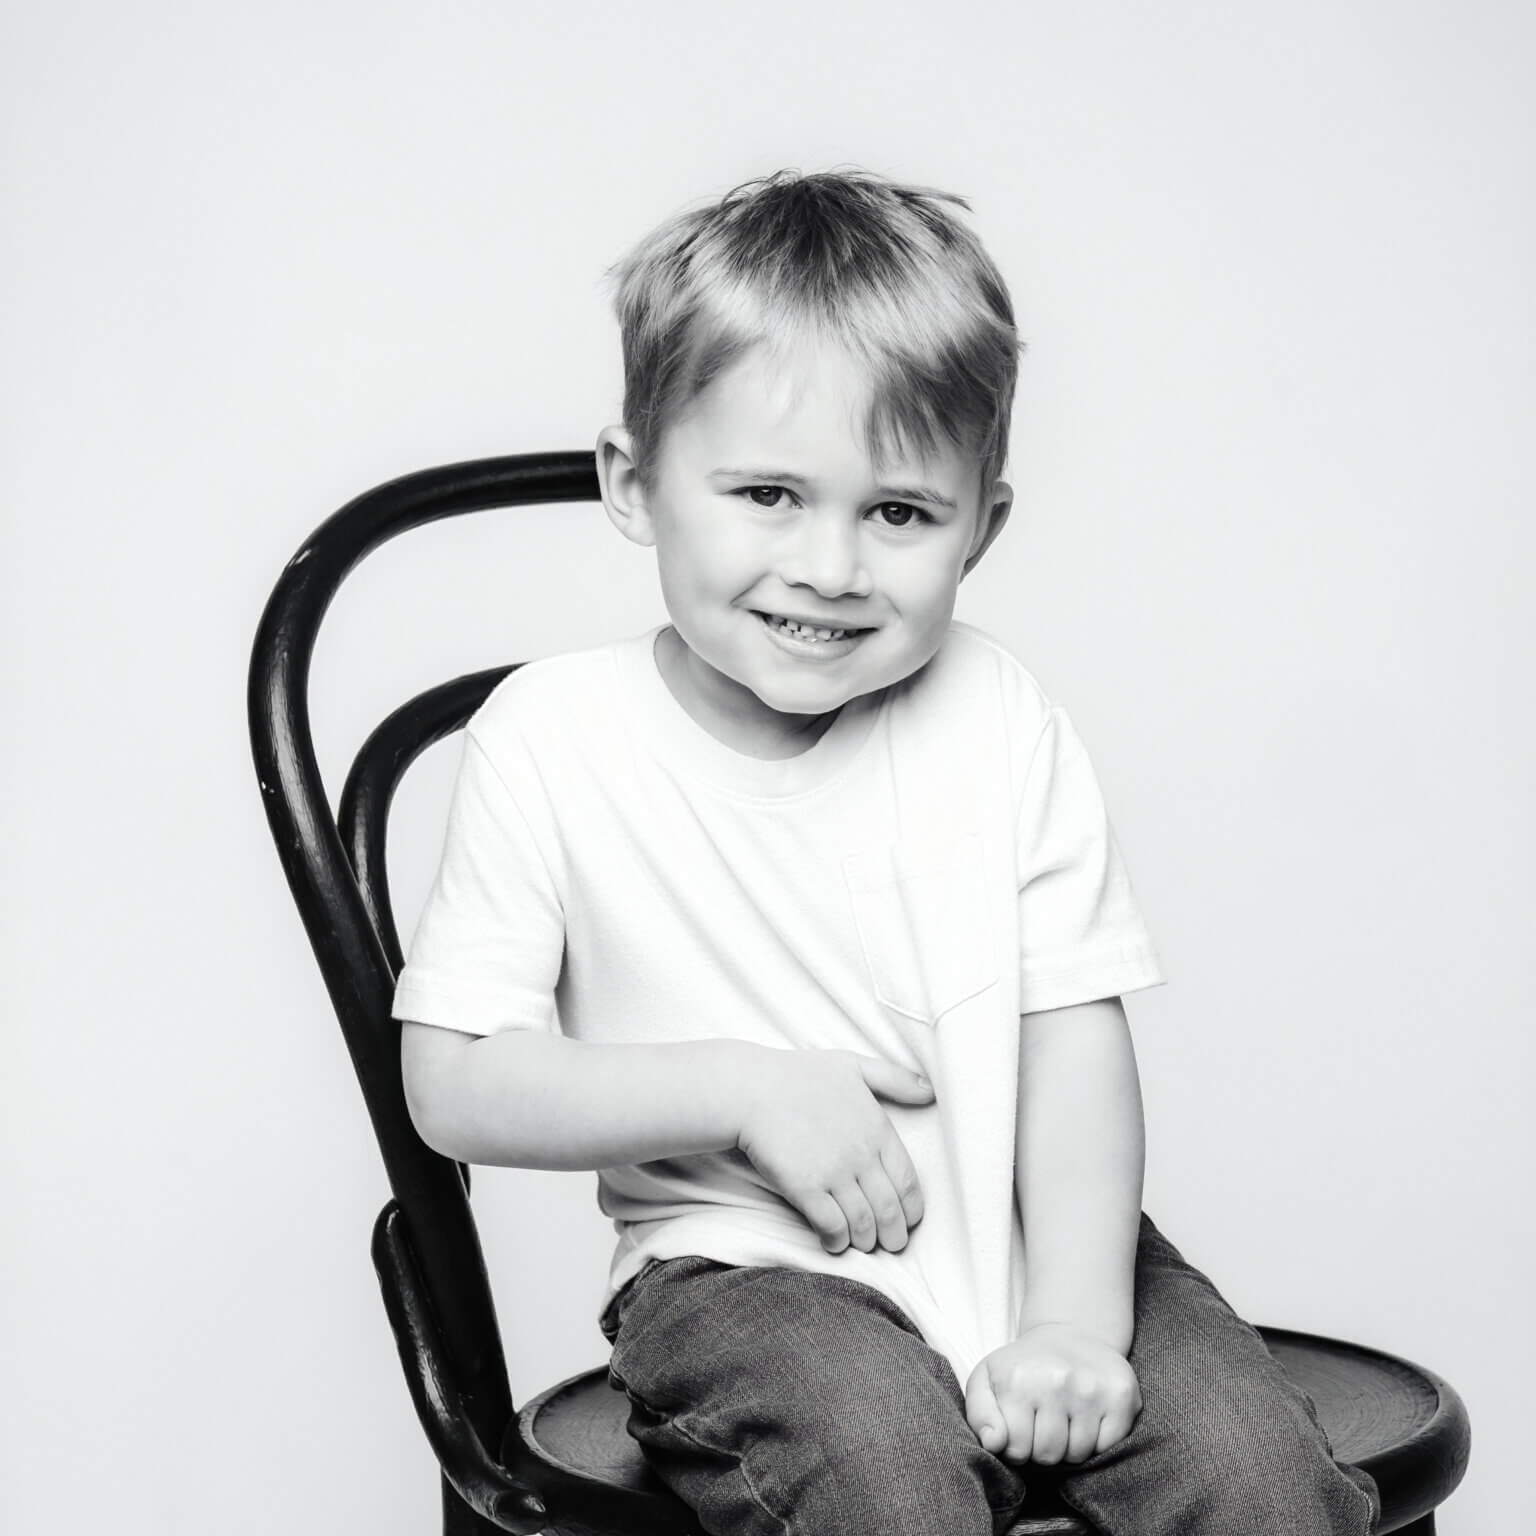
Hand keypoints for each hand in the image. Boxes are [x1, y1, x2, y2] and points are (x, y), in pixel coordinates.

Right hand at [736, 1049, 931, 1254]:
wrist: (750, 1089)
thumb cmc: (800, 1075)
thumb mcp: (853, 1066)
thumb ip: (894, 1078)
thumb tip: (930, 1090)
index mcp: (878, 1129)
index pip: (909, 1183)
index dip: (911, 1210)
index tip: (906, 1220)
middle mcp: (861, 1154)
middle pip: (890, 1211)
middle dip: (893, 1236)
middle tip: (888, 1244)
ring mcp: (834, 1172)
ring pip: (863, 1224)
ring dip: (866, 1241)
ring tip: (861, 1243)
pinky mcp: (805, 1187)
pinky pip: (832, 1226)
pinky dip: (837, 1241)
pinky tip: (833, 1241)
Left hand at [965, 1323, 1140, 1464]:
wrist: (1070, 1332)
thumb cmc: (1024, 1366)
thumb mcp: (987, 1380)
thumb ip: (980, 1415)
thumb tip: (994, 1443)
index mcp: (1018, 1380)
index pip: (1016, 1450)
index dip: (1018, 1445)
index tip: (1021, 1425)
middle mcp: (1056, 1381)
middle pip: (1049, 1455)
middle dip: (1044, 1447)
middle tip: (1045, 1421)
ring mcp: (1091, 1388)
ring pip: (1079, 1455)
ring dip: (1071, 1446)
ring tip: (1066, 1417)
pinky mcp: (1122, 1395)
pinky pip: (1108, 1447)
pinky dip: (1098, 1441)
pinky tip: (1089, 1417)